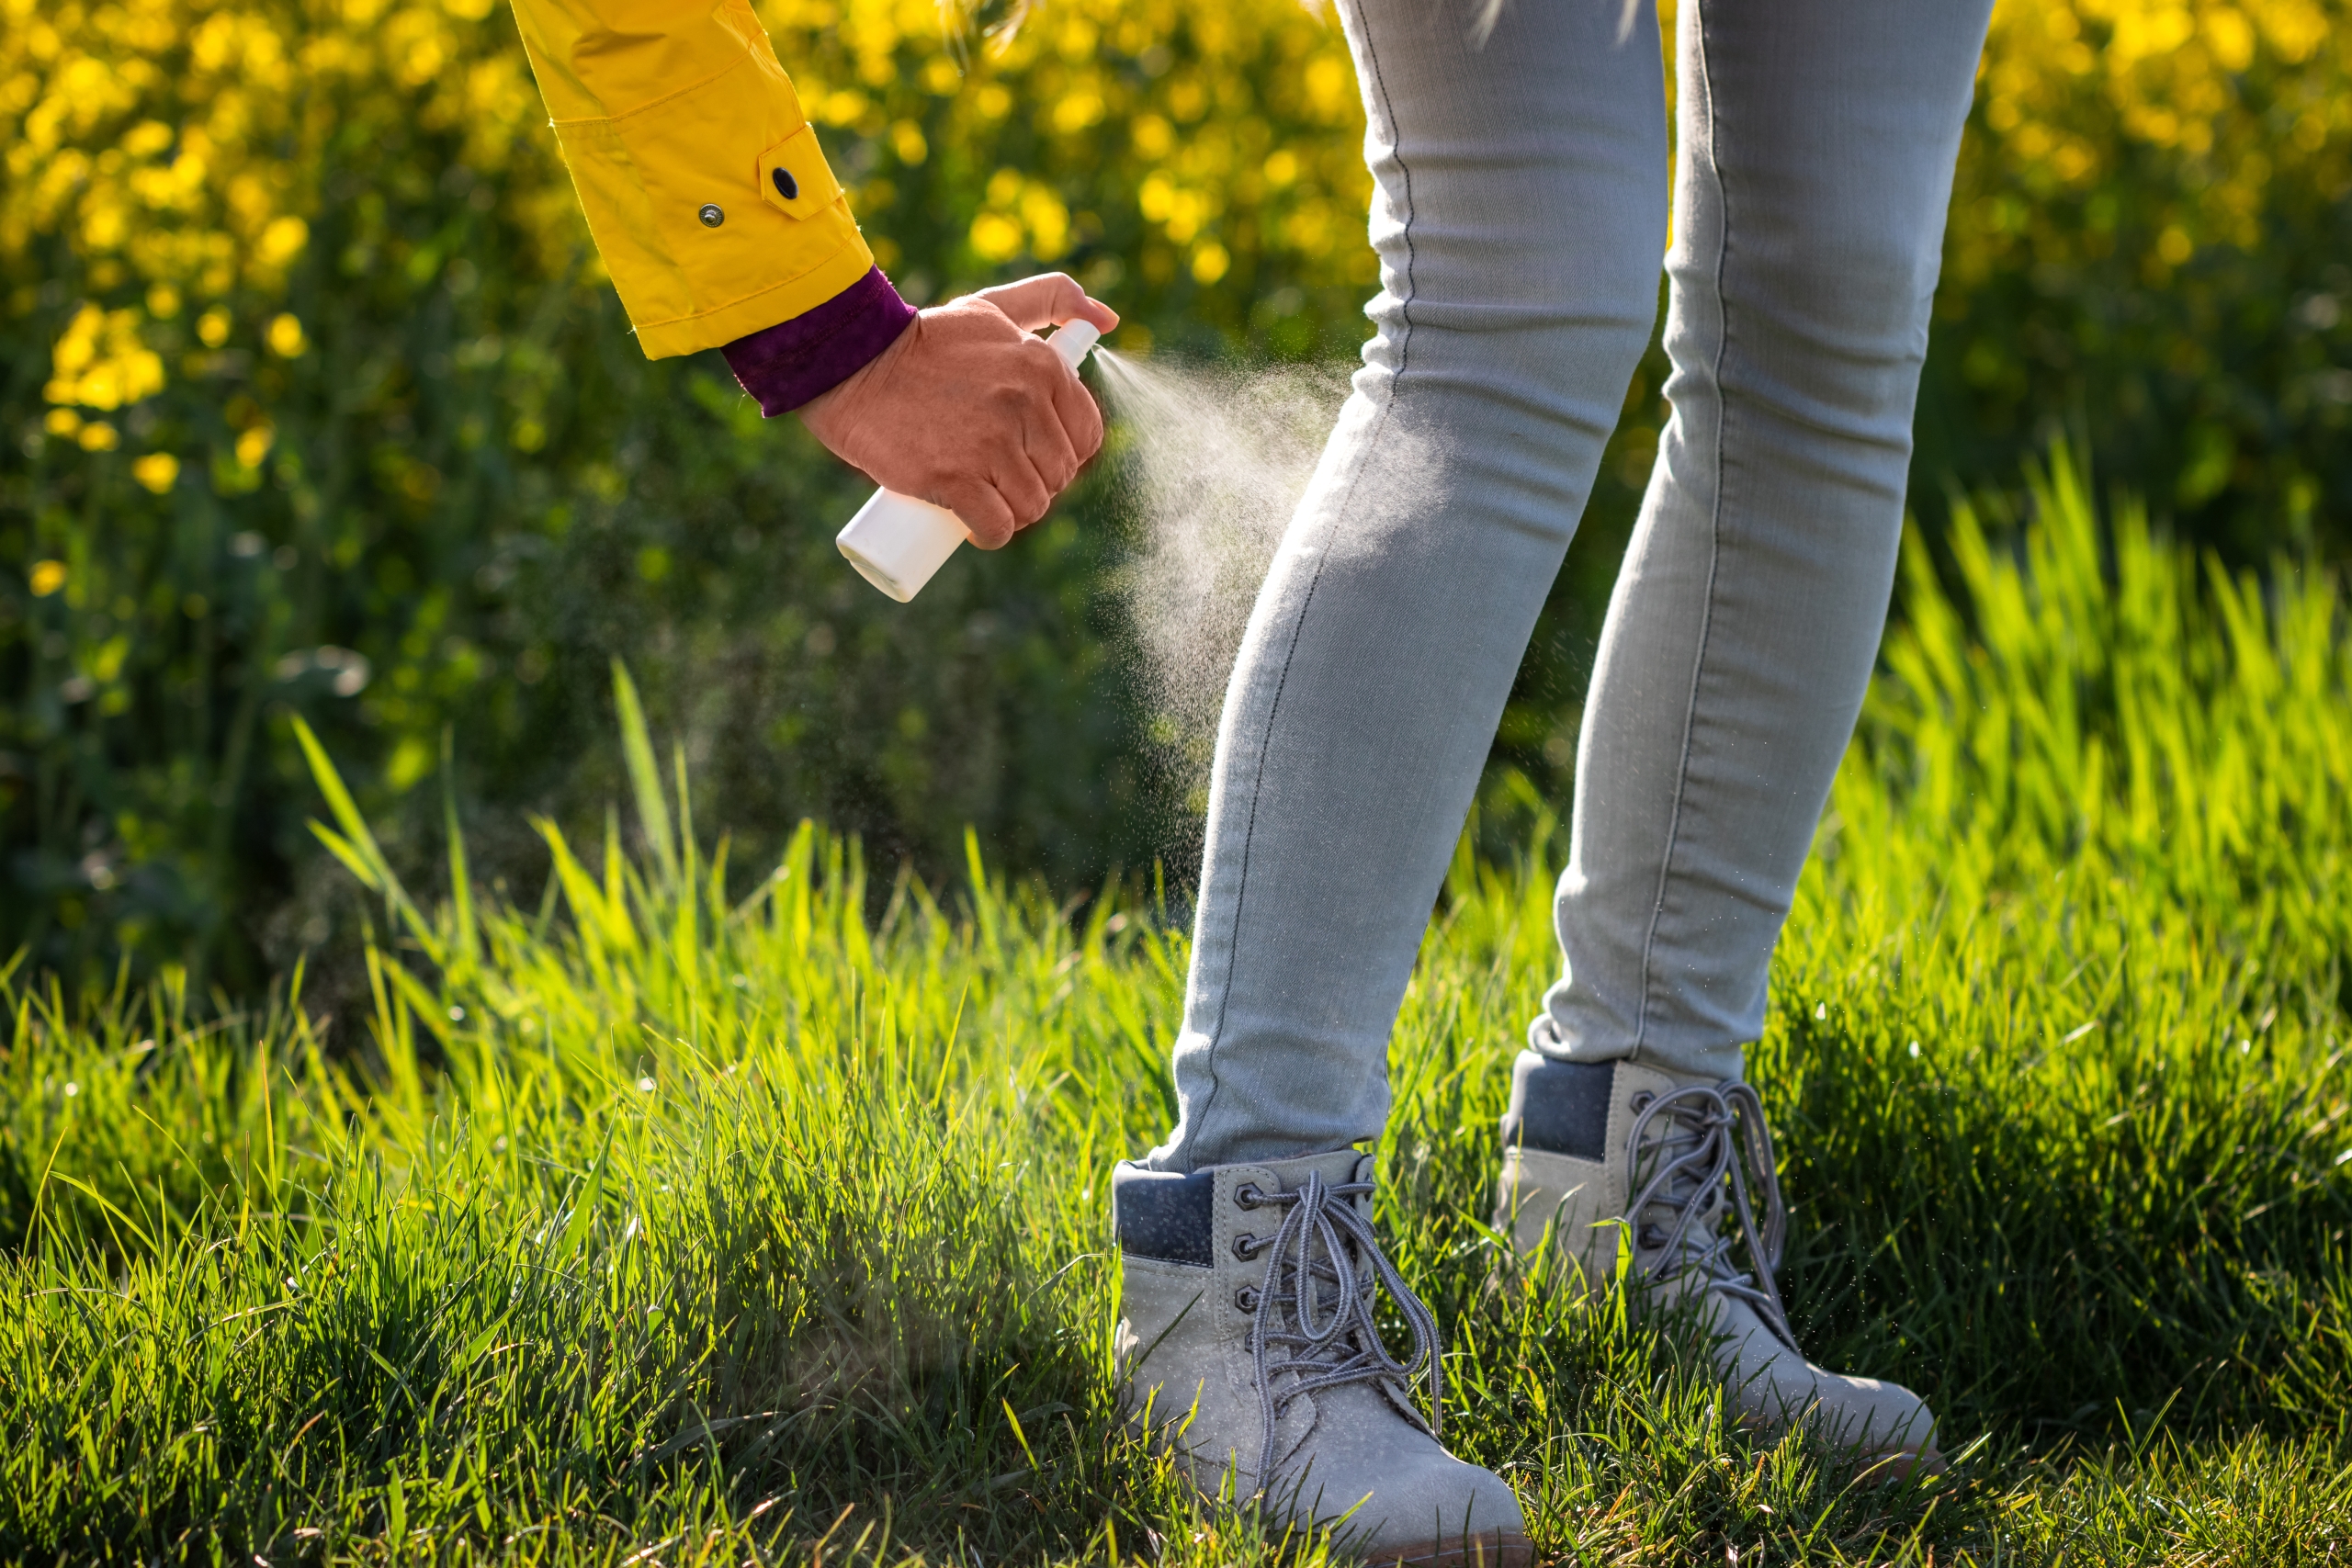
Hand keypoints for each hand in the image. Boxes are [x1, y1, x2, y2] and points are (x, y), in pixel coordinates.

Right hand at [799, 273, 1118, 548]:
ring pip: (1030, 506)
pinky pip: (996, 526)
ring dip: (1012, 515)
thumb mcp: (993, 307)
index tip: (1029, 452)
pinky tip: (974, 526)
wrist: (854, 366)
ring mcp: (990, 445)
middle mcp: (1024, 405)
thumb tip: (1110, 320)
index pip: (1086, 436)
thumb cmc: (927, 341)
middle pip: (1057, 476)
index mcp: (1043, 368)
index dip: (1061, 453)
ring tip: (984, 499)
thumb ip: (1053, 297)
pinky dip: (988, 535)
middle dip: (1034, 485)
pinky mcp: (955, 479)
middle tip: (997, 476)